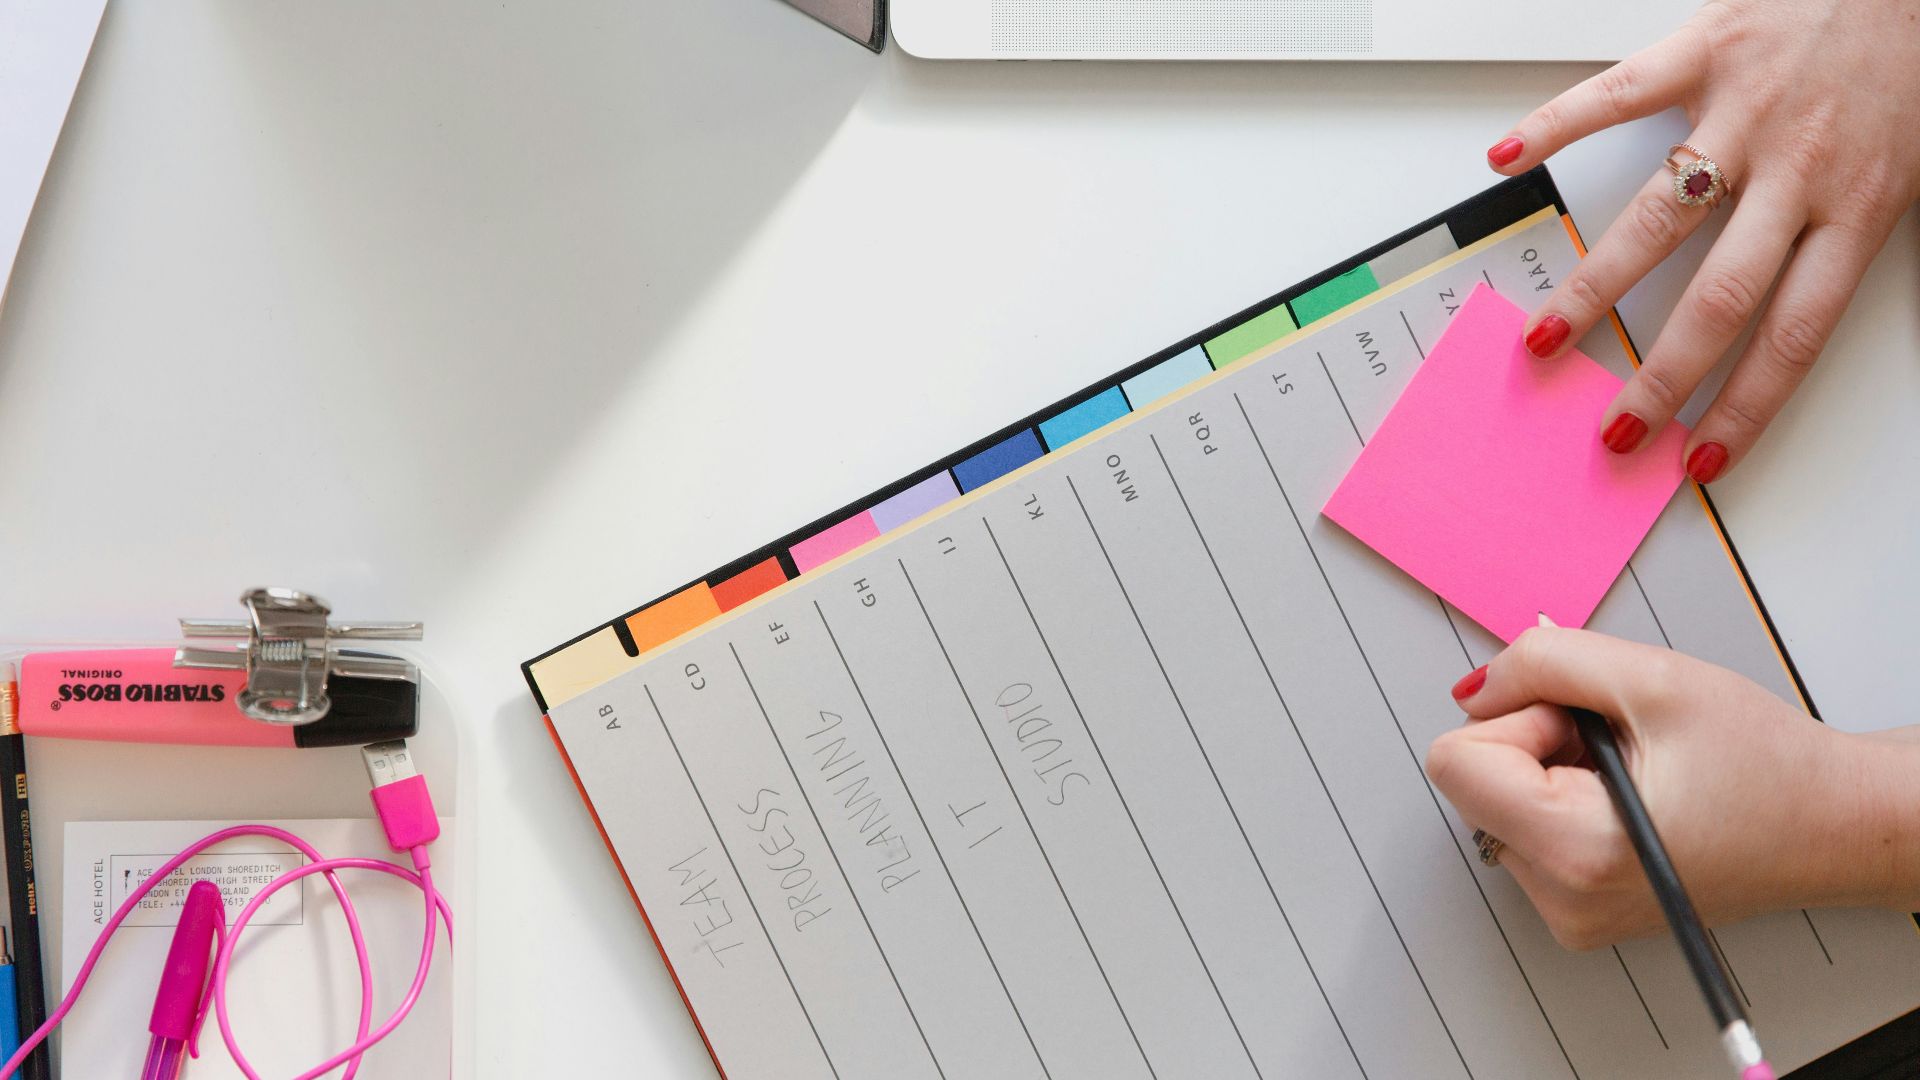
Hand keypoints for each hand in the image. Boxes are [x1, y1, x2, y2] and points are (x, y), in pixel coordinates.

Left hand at [1424, 627, 1918, 948]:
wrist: (1837, 826)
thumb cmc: (1766, 763)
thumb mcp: (1651, 677)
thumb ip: (1543, 664)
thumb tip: (1474, 687)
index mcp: (1576, 851)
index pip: (1455, 762)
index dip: (1516, 719)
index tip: (1583, 723)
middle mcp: (1561, 899)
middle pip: (1471, 782)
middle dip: (1535, 742)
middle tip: (1621, 746)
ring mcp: (1566, 913)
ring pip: (1496, 801)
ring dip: (1552, 769)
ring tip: (1637, 774)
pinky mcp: (1575, 910)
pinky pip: (1525, 829)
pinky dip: (1565, 798)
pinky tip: (1632, 799)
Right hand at [1484, 0, 1919, 482]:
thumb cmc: (1912, 61)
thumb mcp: (1911, 167)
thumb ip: (1850, 236)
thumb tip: (1792, 319)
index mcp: (1861, 206)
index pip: (1794, 334)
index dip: (1744, 407)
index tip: (1698, 457)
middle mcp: (1801, 167)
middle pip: (1720, 297)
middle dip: (1660, 374)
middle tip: (1614, 422)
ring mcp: (1747, 111)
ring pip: (1660, 218)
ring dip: (1594, 288)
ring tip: (1544, 337)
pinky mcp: (1708, 49)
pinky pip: (1618, 94)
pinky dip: (1555, 126)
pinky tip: (1509, 159)